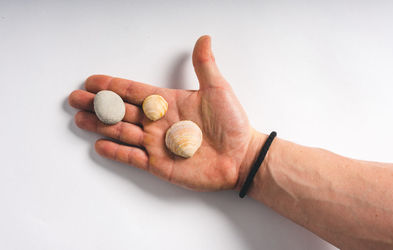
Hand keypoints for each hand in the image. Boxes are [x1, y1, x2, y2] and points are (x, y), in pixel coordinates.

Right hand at [69, 36, 261, 190]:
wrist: (241, 157)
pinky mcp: (159, 164)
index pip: (134, 91)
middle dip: (98, 105)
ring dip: (100, 125)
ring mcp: (157, 143)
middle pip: (122, 110)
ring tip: (80, 119)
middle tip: (76, 99)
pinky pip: (132, 157)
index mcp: (168, 102)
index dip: (113, 85)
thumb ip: (205, 66)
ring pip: (122, 132)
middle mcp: (159, 122)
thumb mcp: (218, 90)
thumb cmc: (233, 124)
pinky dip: (116, 151)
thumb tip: (204, 39)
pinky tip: (101, 144)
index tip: (93, 80)